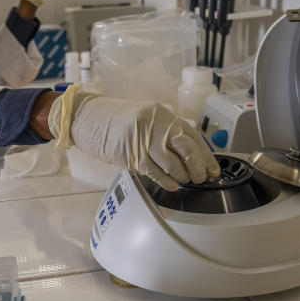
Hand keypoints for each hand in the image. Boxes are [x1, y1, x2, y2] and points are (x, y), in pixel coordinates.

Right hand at [48, 86, 219, 190]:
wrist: (85, 117)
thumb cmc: (113, 120)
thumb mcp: (144, 120)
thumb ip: (164, 133)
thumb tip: (188, 155)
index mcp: (162, 114)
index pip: (193, 135)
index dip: (206, 155)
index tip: (214, 169)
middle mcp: (155, 124)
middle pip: (187, 148)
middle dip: (198, 167)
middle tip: (202, 178)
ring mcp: (143, 139)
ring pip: (172, 162)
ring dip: (183, 176)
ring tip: (186, 181)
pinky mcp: (131, 154)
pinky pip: (155, 172)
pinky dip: (167, 181)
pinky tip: (172, 186)